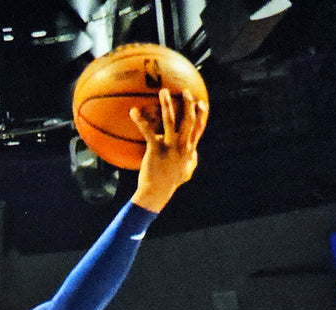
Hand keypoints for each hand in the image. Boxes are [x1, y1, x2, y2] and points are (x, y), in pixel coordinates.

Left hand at [128, 88, 207, 212]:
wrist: (157, 193)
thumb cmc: (170, 183)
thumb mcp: (186, 172)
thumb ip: (191, 160)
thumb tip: (195, 154)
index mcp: (189, 149)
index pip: (199, 128)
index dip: (202, 114)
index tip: (202, 102)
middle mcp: (182, 146)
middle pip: (188, 120)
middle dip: (188, 104)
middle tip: (185, 91)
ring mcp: (169, 147)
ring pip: (170, 121)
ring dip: (167, 105)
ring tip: (163, 92)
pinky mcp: (155, 150)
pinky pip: (148, 131)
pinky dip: (140, 120)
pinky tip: (133, 111)